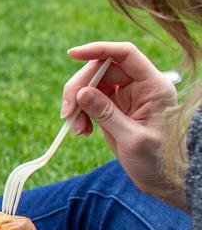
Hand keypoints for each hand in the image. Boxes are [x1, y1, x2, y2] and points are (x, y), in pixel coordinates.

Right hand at [62, 42, 184, 209]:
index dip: (99, 50)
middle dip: (78, 88)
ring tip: (76, 129)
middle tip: (67, 113)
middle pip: (101, 70)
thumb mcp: (132, 139)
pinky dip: (80, 114)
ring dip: (77, 104)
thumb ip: (106, 114)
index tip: (72, 54)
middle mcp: (139, 86)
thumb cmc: (157, 160)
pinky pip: (89, 102)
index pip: (125, 54)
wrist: (162, 179)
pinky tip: (81, 131)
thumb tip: (81, 93)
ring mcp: (125, 96)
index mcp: (153, 86)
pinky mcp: (113, 108)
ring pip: (91, 86)